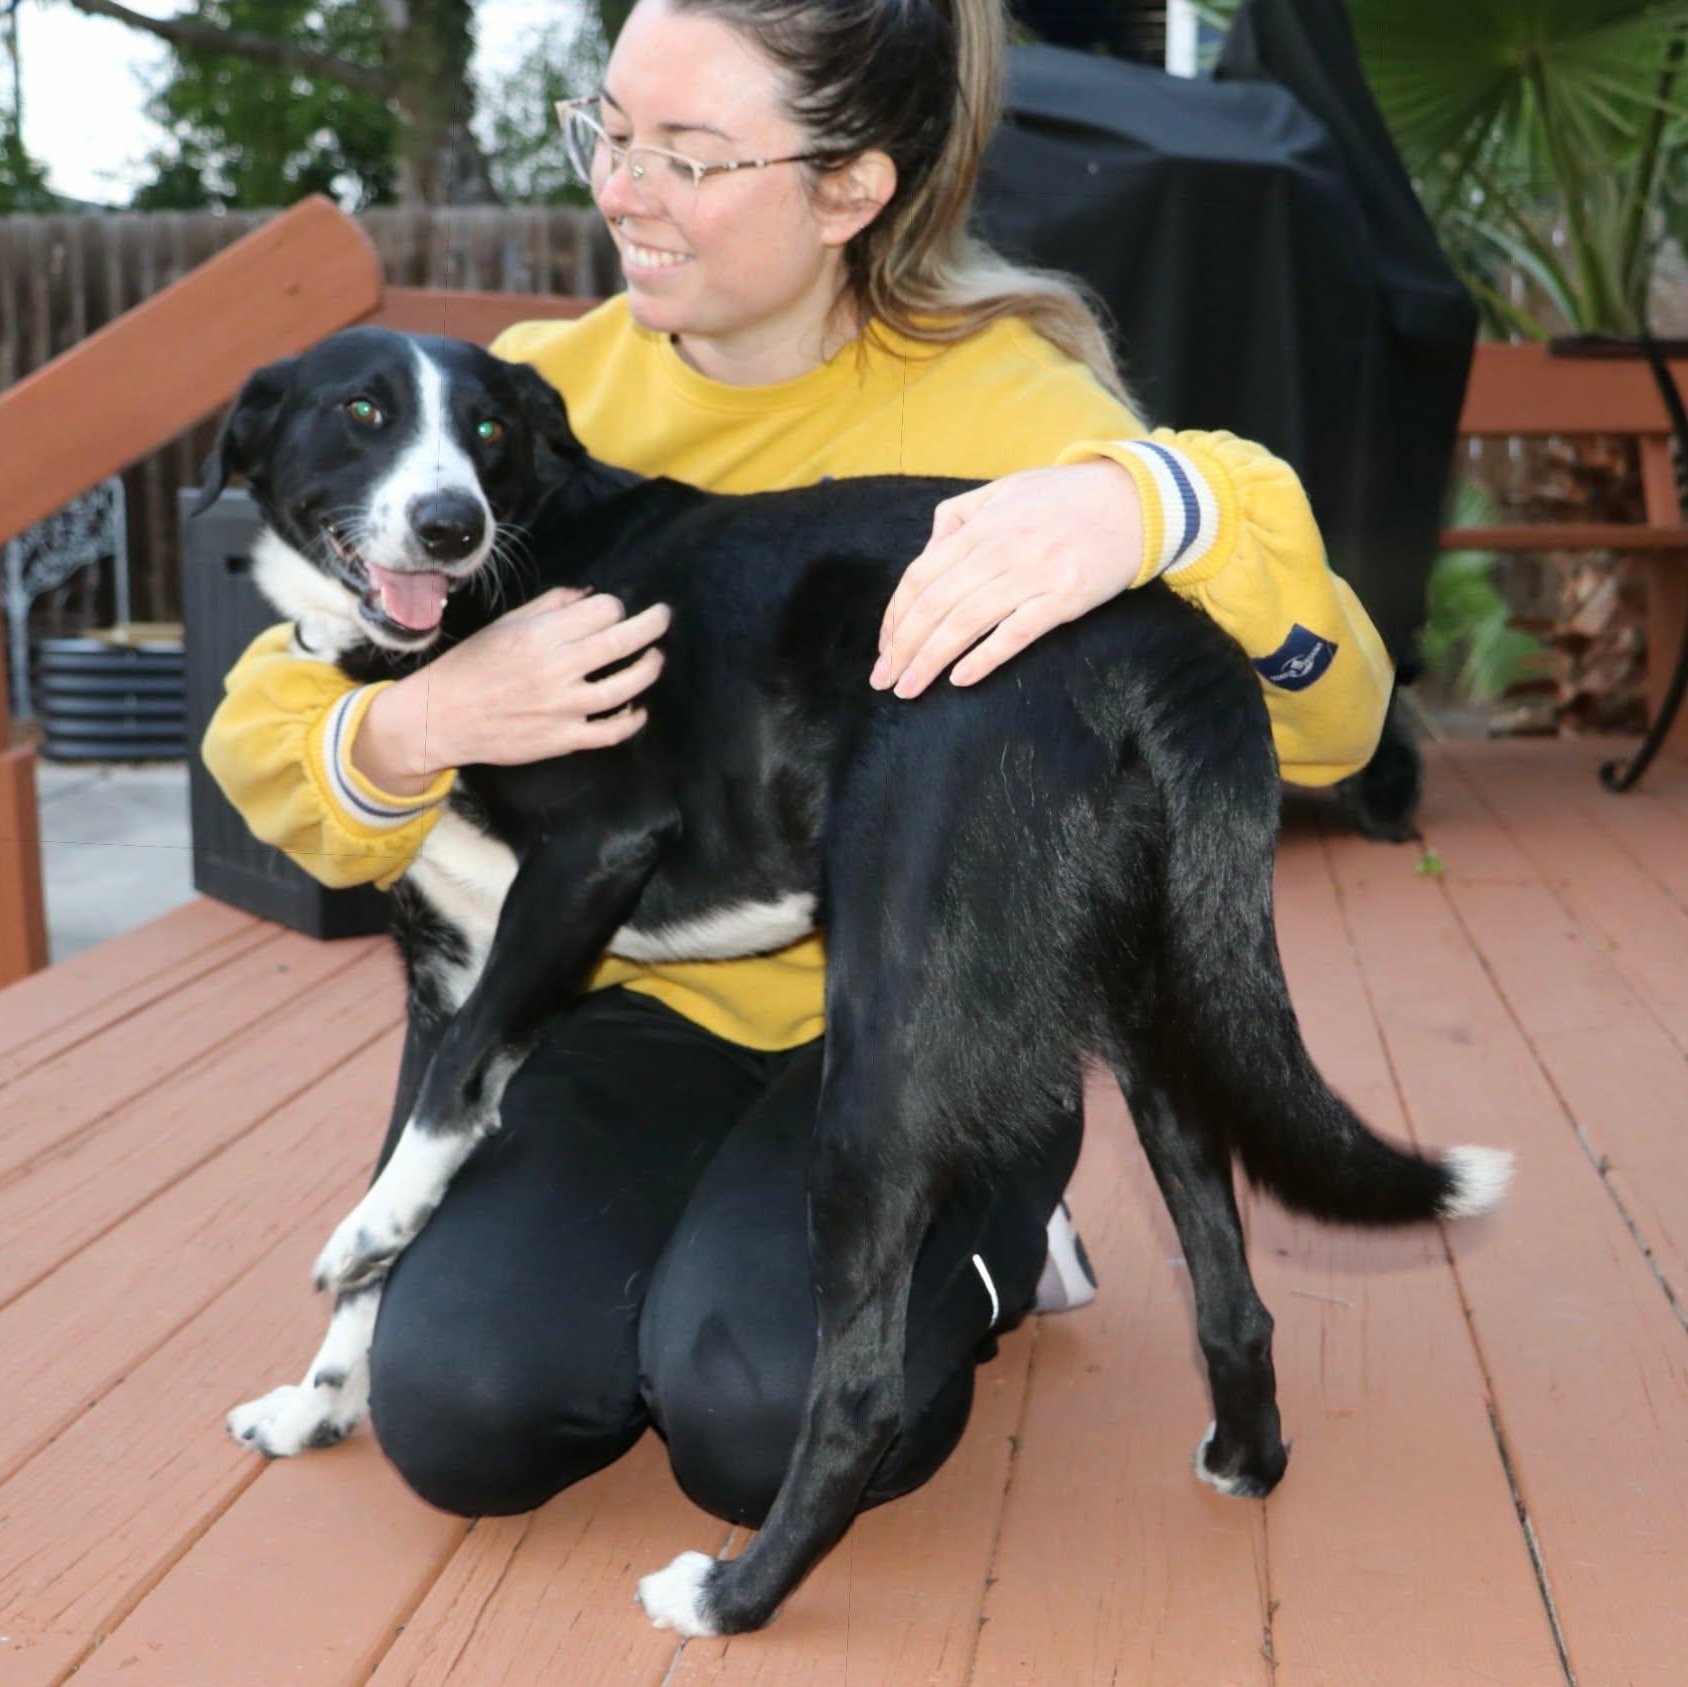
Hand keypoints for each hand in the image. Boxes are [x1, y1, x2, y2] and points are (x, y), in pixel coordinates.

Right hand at [353, 587, 670, 794]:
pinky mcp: (563, 739)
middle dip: (651, 624)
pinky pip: (610, 731)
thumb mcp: (504, 625)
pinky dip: (632, 719)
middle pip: (621, 640)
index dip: (613, 606)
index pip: (600, 611)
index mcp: (540, 635)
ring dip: (648, 668)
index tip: (613, 609)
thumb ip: (548, 606)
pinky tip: (638, 708)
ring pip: (625, 686)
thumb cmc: (470, 667)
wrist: (440, 718)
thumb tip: (588, 594)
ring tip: (657, 658)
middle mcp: (556, 668)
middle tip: (663, 616)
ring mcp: (563, 707)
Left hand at [870, 461, 1144, 698]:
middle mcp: (1000, 549)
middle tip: (884, 680)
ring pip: (966, 622)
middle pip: (935, 605)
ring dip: (930, 660)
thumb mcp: (1005, 490)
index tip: (884, 647)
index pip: (921, 576)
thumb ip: (960, 516)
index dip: (896, 616)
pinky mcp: (1064, 599)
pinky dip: (985, 657)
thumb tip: (929, 550)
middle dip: (903, 647)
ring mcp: (1033, 575)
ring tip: (909, 688)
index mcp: (981, 525)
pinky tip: (960, 679)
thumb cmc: (1065, 498)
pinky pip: (1015, 633)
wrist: (1136, 500)